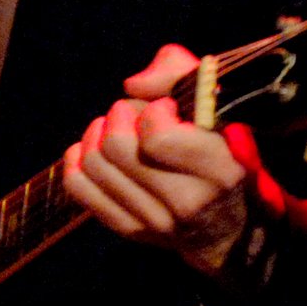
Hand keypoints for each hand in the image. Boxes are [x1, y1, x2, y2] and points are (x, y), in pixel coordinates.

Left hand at [63, 44, 251, 274]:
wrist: (229, 221)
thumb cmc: (222, 148)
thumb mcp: (218, 106)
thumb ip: (180, 75)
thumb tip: (133, 84)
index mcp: (221, 170)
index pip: (156, 136)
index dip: (153, 111)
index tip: (166, 109)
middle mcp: (189, 203)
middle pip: (116, 146)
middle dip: (119, 116)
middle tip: (134, 114)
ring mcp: (157, 223)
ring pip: (93, 164)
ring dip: (96, 134)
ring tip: (116, 129)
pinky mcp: (130, 230)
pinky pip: (78, 187)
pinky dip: (77, 159)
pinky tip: (94, 149)